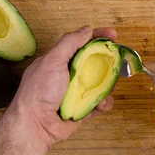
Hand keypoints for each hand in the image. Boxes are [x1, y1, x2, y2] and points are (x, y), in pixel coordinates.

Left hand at [0, 27, 116, 154]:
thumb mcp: (53, 60)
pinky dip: (103, 103)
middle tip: (118, 62)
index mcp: (60, 59)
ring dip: (107, 84)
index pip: (81, 42)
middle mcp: (68, 74)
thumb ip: (69, 43)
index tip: (113, 35)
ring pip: (100, 83)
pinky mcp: (82, 108)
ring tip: (107, 88)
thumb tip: (86, 30)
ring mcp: (76, 91)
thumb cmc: (40, 91)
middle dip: (107, 61)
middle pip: (94, 62)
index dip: (97, 36)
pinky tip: (100, 105)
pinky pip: (99, 103)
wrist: (35, 125)